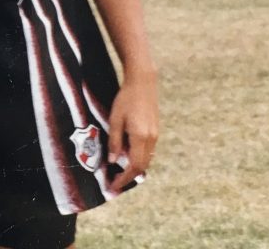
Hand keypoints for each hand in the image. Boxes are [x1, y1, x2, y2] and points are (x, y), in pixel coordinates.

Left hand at [107, 73, 158, 192]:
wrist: (143, 82)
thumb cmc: (125, 99)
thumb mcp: (115, 119)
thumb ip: (114, 141)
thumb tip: (113, 161)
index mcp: (140, 137)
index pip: (134, 166)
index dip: (124, 179)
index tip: (113, 186)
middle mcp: (151, 139)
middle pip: (142, 166)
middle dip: (129, 176)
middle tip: (114, 181)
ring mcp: (155, 135)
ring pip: (146, 159)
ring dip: (134, 167)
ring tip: (119, 171)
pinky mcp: (156, 130)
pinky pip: (148, 150)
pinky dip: (139, 157)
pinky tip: (128, 155)